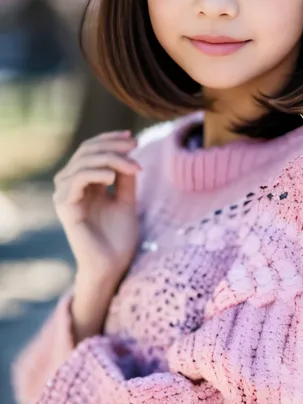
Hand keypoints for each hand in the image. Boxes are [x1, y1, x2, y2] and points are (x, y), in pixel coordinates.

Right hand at [53, 130, 140, 289]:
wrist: (112, 265)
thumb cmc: (119, 237)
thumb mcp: (127, 199)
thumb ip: (125, 177)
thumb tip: (128, 150)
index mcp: (84, 182)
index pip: (91, 149)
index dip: (110, 139)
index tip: (134, 138)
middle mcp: (70, 185)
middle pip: (87, 151)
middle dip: (113, 145)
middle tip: (135, 146)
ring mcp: (64, 194)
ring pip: (83, 161)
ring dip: (111, 158)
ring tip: (133, 167)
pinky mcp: (64, 205)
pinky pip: (78, 178)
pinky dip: (96, 173)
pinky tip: (112, 178)